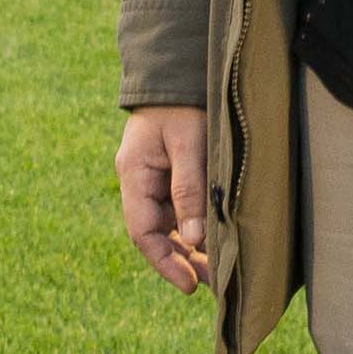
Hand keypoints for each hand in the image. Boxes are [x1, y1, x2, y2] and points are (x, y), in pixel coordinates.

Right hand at [116, 105, 210, 291]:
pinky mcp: (171, 170)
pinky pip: (179, 207)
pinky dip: (195, 225)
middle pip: (156, 232)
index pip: (143, 232)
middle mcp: (140, 180)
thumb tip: (192, 240)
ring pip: (170, 223)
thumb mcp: (188, 143)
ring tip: (217, 269)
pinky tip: (214, 238)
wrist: (180, 68)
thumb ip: (189, 190)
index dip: (164, 262)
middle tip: (213, 282)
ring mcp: (155, 176)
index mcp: (134, 174)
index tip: (189, 284)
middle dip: (182, 260)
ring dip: (190, 246)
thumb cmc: (184, 102)